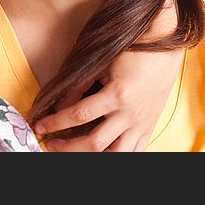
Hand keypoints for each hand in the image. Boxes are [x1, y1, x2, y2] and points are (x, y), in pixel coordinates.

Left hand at [35, 47, 183, 151]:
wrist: (165, 47)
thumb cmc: (131, 50)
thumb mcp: (103, 63)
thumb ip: (80, 85)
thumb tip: (58, 106)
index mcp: (118, 95)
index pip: (78, 115)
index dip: (55, 123)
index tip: (39, 126)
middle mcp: (131, 114)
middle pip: (94, 143)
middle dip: (67, 147)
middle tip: (49, 143)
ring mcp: (142, 124)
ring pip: (115, 155)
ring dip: (89, 157)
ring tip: (72, 152)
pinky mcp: (149, 128)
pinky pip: (133, 153)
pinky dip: (115, 157)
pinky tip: (99, 154)